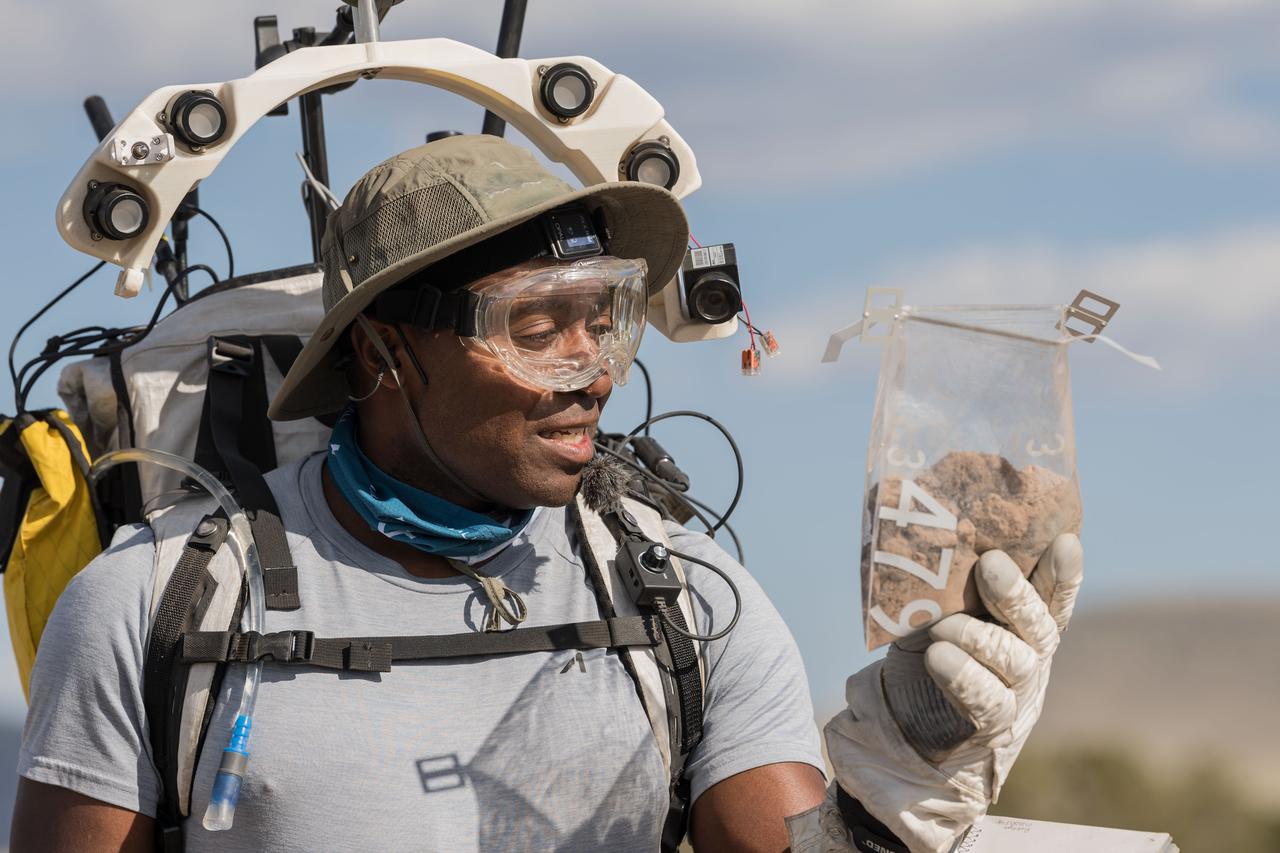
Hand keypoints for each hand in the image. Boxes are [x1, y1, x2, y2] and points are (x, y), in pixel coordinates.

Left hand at [823, 534, 1082, 852]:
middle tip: (991, 563)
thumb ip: (953, 590)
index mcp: (1025, 629)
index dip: (1063, 573)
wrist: (907, 733)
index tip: (1065, 542)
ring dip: (980, 637)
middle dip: (1017, 594)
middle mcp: (1030, 659)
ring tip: (945, 625)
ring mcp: (1015, 695)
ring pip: (1015, 662)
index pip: (1053, 598)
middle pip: (1038, 626)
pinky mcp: (990, 727)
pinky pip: (986, 700)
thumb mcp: (941, 617)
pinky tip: (940, 656)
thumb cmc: (926, 658)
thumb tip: (932, 542)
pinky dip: (963, 675)